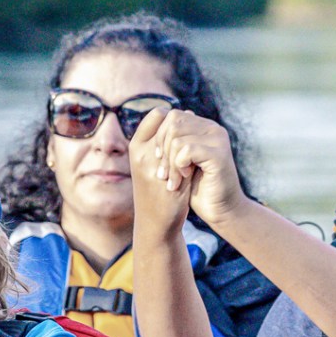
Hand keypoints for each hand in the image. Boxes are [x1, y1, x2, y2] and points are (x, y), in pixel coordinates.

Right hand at [128, 109, 192, 240]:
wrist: (155, 222)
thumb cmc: (155, 190)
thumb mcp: (152, 162)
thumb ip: (164, 141)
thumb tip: (187, 114)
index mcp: (135, 146)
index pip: (157, 114)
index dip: (174, 117)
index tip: (185, 127)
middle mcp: (141, 154)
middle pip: (170, 122)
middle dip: (187, 128)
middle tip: (195, 136)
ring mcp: (154, 166)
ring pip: (180, 139)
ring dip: (192, 141)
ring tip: (198, 149)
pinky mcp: (170, 179)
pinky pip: (187, 158)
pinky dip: (195, 157)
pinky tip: (200, 163)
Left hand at [134, 109, 249, 231]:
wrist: (220, 210)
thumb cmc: (197, 187)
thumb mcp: (179, 160)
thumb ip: (172, 141)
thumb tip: (158, 120)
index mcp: (203, 126)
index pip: (170, 115)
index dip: (159, 136)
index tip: (158, 159)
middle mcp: (212, 128)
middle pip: (172, 123)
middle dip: (163, 149)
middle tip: (164, 174)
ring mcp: (217, 139)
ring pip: (177, 138)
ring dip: (170, 163)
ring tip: (174, 180)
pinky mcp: (219, 154)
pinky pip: (187, 150)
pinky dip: (179, 166)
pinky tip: (185, 178)